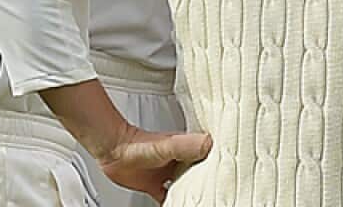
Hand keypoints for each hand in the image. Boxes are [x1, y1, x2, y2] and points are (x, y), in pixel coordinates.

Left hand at [97, 126, 212, 201]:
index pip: (210, 161)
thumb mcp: (168, 146)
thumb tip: (210, 143)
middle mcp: (180, 162)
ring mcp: (168, 174)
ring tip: (200, 202)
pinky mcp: (155, 186)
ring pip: (185, 188)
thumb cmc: (139, 143)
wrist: (114, 150)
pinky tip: (177, 206)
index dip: (219, 168)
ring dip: (190, 195)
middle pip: (199, 176)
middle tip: (216, 195)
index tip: (228, 177)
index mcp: (188, 150)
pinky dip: (173, 203)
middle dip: (206, 184)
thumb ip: (187, 146)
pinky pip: (168, 198)